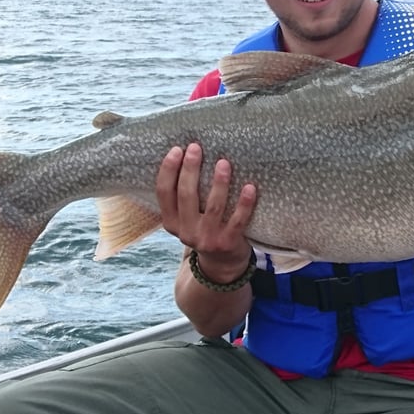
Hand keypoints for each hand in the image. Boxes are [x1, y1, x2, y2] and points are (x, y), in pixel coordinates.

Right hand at [156, 143, 256, 274]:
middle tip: (196, 148)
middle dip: (191, 169)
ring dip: (218, 183)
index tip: (177, 150)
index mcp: (171, 222)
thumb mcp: (186, 218)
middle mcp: (186, 232)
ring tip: (223, 163)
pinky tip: (249, 187)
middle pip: (186, 195)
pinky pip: (238, 220)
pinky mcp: (228, 243)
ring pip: (213, 206)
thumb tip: (187, 155)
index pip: (164, 192)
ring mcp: (208, 239)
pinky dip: (244, 203)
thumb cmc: (204, 229)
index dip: (168, 170)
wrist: (222, 265)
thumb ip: (183, 197)